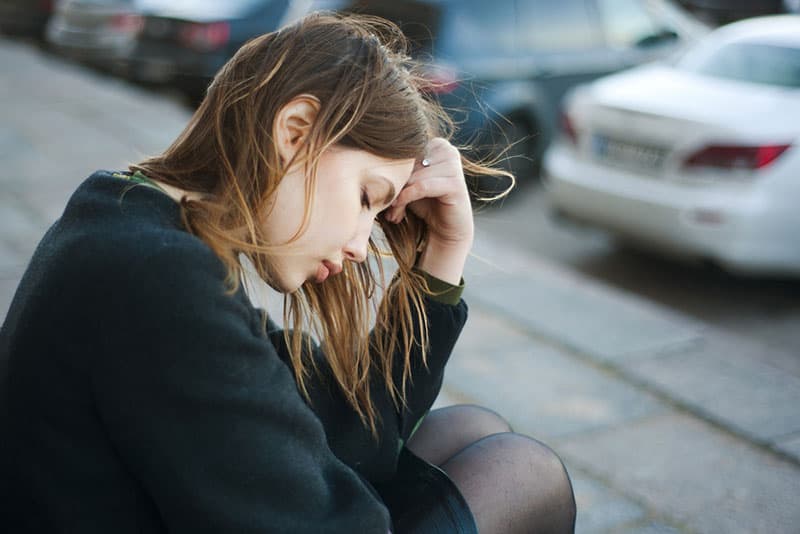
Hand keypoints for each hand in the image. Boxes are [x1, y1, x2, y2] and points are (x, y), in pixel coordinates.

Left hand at [385, 138, 473, 283]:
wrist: (446, 229)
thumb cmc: (423, 203)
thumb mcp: (407, 182)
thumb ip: (395, 167)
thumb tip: (365, 153)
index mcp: (436, 143)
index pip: (404, 151)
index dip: (390, 171)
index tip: (380, 191)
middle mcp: (447, 149)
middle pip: (408, 162)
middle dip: (395, 185)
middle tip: (387, 207)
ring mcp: (454, 165)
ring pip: (413, 175)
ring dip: (399, 196)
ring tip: (394, 212)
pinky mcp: (455, 184)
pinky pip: (422, 186)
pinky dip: (407, 198)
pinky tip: (398, 210)